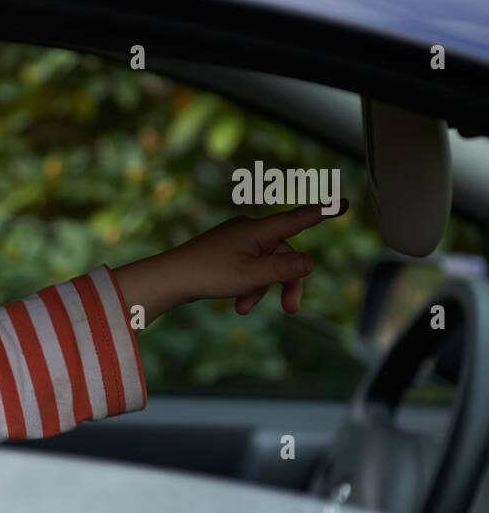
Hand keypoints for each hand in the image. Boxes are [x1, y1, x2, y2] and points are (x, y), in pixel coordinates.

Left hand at [174, 200, 348, 314]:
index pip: (298, 219)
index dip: (322, 212)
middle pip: (283, 254)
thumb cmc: (207, 274)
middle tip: (291, 309)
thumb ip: (282, 270)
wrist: (168, 278)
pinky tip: (237, 304)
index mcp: (257, 230)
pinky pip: (248, 268)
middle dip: (286, 281)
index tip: (343, 203)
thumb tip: (309, 263)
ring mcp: (235, 241)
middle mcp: (248, 231)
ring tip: (244, 309)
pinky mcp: (225, 253)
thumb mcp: (250, 275)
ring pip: (264, 265)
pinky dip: (248, 286)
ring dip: (262, 288)